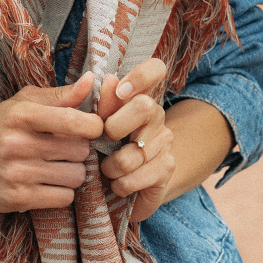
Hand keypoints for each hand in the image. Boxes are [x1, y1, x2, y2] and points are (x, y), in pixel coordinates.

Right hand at [0, 72, 103, 211]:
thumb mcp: (24, 104)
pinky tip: (49, 184)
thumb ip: (60, 95)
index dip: (93, 126)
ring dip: (73, 173)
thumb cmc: (1, 130)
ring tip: (56, 167)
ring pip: (77, 176)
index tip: (90, 129)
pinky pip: (65, 198)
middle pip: (81, 151)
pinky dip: (63, 192)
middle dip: (79, 151)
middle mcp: (17, 143)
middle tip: (64, 150)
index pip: (73, 121)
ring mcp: (17, 173)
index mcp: (21, 114)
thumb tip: (91, 80)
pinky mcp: (19, 199)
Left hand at [98, 59, 174, 221]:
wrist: (125, 192)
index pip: (155, 69)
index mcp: (136, 98)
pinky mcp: (167, 167)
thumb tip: (107, 79)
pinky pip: (134, 177)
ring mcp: (165, 141)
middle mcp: (156, 115)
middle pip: (143, 106)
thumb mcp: (94, 131)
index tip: (121, 90)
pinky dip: (119, 185)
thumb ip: (100, 107)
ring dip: (110, 168)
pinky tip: (120, 185)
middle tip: (103, 144)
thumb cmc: (103, 155)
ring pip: (131, 154)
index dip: (140, 75)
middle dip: (113, 128)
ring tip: (108, 172)